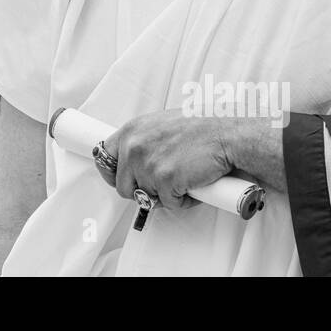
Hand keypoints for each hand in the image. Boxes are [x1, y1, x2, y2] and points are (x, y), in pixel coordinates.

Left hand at [94, 110, 233, 209]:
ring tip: (181, 178)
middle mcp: (134, 146)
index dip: (112, 173)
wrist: (226, 135)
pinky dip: (183, 200)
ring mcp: (147, 164)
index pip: (105, 157)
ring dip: (164, 195)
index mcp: (131, 130)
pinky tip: (193, 183)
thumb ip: (143, 141)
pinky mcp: (164, 180)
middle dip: (143, 189)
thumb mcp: (161, 126)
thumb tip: (133, 158)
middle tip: (163, 183)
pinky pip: (169, 204)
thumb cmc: (201, 129)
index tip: (119, 178)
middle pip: (123, 186)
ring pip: (145, 198)